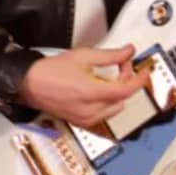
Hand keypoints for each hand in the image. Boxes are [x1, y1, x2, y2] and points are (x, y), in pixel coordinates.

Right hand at [18, 43, 145, 129]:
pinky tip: (100, 90)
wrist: (29, 85)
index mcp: (91, 92)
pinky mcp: (81, 123)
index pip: (126, 89)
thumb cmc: (50, 71)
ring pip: (116, 107)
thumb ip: (110, 55)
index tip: (146, 70)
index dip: (140, 79)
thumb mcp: (83, 56)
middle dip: (126, 81)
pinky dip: (108, 103)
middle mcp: (90, 110)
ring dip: (118, 93)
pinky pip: (104, 114)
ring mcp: (86, 119)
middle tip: (121, 66)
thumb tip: (128, 52)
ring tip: (109, 78)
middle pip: (123, 98)